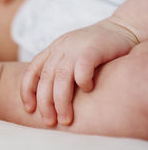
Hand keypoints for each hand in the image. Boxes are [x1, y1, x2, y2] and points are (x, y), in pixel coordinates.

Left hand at [20, 17, 139, 125]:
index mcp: (52, 50)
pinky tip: (89, 90)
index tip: (29, 109)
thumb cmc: (95, 49)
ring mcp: (75, 48)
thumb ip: (58, 70)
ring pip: (61, 78)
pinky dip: (83, 82)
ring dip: (61, 101)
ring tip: (65, 119)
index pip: (31, 71)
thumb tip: (46, 99)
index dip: (26, 91)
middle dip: (45, 103)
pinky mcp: (93, 49)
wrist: (121, 28)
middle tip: (49, 121)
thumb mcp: (70, 55)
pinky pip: (82, 69)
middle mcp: (60, 48)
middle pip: (45, 79)